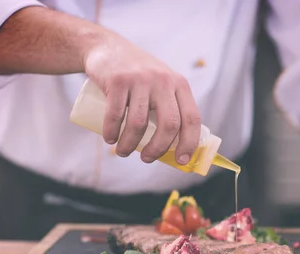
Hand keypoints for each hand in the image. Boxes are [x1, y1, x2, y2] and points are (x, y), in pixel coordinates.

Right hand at [84, 35, 200, 164]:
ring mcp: (140, 79)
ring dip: (129, 145)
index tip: (181, 160)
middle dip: (158, 149)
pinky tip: (110, 140)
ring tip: (122, 152)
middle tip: (146, 159)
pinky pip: (116, 114)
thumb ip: (171, 106)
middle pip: (169, 124)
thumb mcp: (161, 84)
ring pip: (139, 123)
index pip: (192, 118)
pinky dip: (112, 132)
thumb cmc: (137, 77)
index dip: (190, 143)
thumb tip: (176, 148)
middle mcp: (163, 80)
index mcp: (179, 85)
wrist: (107, 47)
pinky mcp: (118, 80)